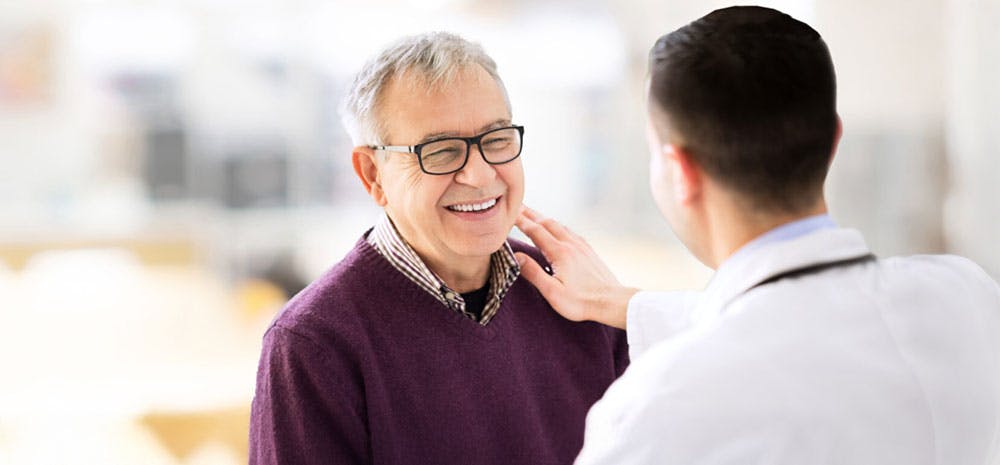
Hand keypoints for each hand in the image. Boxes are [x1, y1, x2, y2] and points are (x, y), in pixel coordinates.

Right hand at [514, 206, 638, 328]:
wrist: (611, 301)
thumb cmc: (581, 302)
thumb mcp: (553, 292)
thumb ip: (534, 273)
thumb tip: (516, 256)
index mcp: (559, 253)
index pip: (535, 231)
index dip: (520, 220)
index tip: (508, 212)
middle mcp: (570, 244)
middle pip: (546, 223)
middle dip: (530, 213)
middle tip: (517, 205)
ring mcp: (581, 246)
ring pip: (559, 225)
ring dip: (543, 218)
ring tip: (533, 214)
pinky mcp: (588, 251)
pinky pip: (570, 231)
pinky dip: (558, 225)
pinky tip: (558, 228)